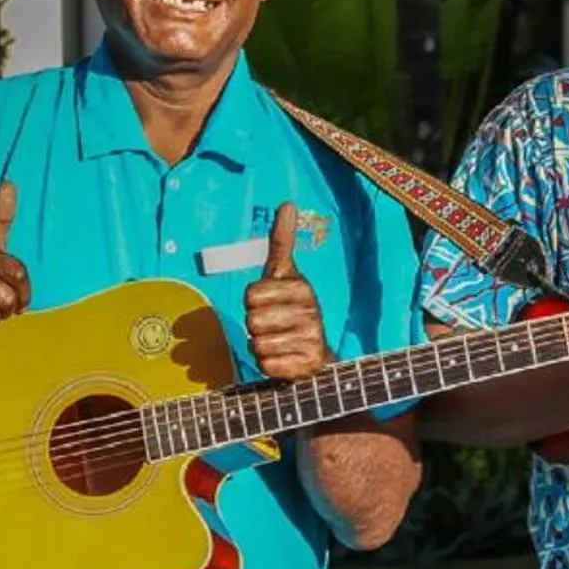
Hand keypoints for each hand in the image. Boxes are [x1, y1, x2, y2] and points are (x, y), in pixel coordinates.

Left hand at [244, 203, 331, 380]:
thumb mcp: (286, 274)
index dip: (254, 302)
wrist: (317, 353)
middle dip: (256, 326)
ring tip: (280, 342)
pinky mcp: (307, 364)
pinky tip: (285, 358)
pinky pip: (266, 364)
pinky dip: (270, 365)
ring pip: (257, 344)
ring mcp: (311, 338)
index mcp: (302, 287)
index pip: (251, 294)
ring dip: (262, 346)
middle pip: (251, 320)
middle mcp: (311, 310)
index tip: (270, 303)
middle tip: (275, 326)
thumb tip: (287, 203)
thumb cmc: (292, 308)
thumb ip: (282, 240)